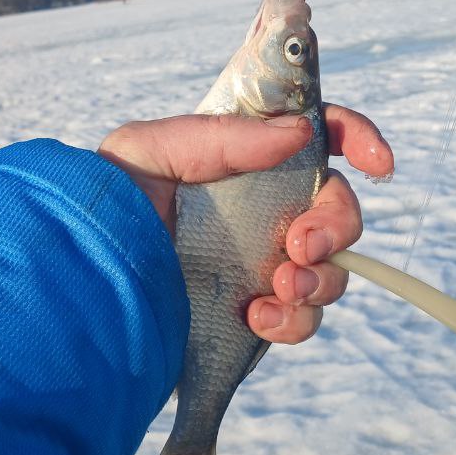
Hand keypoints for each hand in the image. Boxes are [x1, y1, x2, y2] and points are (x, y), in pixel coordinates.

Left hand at [98, 104, 393, 344]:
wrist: (76, 283)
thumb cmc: (104, 203)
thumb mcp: (152, 149)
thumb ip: (228, 138)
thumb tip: (300, 133)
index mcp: (246, 160)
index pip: (320, 136)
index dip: (359, 139)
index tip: (378, 163)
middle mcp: (264, 211)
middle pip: (338, 208)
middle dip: (338, 225)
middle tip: (301, 246)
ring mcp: (261, 264)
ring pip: (332, 270)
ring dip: (321, 280)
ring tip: (280, 288)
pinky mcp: (253, 312)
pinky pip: (301, 319)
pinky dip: (293, 321)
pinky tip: (258, 318)